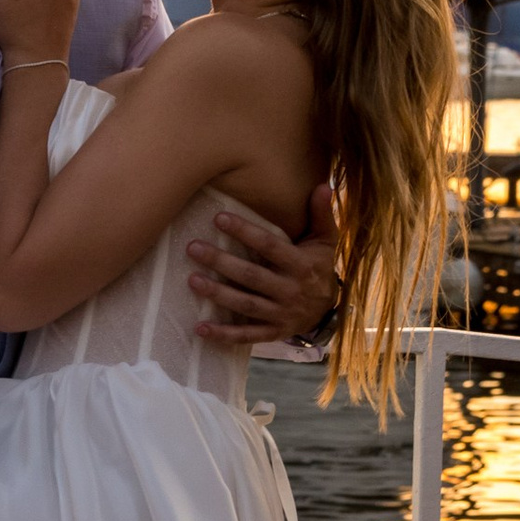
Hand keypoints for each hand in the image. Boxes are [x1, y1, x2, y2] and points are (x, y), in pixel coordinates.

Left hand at [185, 182, 340, 345]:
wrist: (327, 310)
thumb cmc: (318, 266)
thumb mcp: (325, 240)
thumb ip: (321, 214)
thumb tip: (324, 185)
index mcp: (302, 265)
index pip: (270, 246)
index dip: (245, 232)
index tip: (219, 218)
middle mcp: (291, 291)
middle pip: (251, 276)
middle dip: (221, 262)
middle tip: (193, 248)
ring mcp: (281, 314)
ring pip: (245, 305)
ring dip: (218, 294)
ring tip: (192, 280)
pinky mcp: (272, 332)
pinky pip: (246, 336)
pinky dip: (223, 335)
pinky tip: (200, 328)